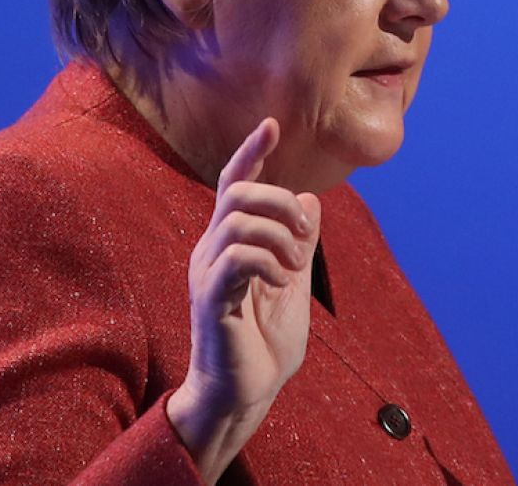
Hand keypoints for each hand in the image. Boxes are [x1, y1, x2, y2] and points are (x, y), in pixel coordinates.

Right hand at [167, 118, 321, 482]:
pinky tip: (282, 281)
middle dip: (279, 200)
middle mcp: (212, 250)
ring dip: (281, 236)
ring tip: (296, 267)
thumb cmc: (264, 343)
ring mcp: (208, 273)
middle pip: (237, 193)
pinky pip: (238, 257)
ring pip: (239, 220)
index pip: (234, 184)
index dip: (251, 152)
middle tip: (306, 235)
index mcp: (230, 243)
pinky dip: (269, 261)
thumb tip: (309, 199)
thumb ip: (299, 243)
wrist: (246, 393)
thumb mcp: (292, 283)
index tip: (272, 125)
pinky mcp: (210, 298)